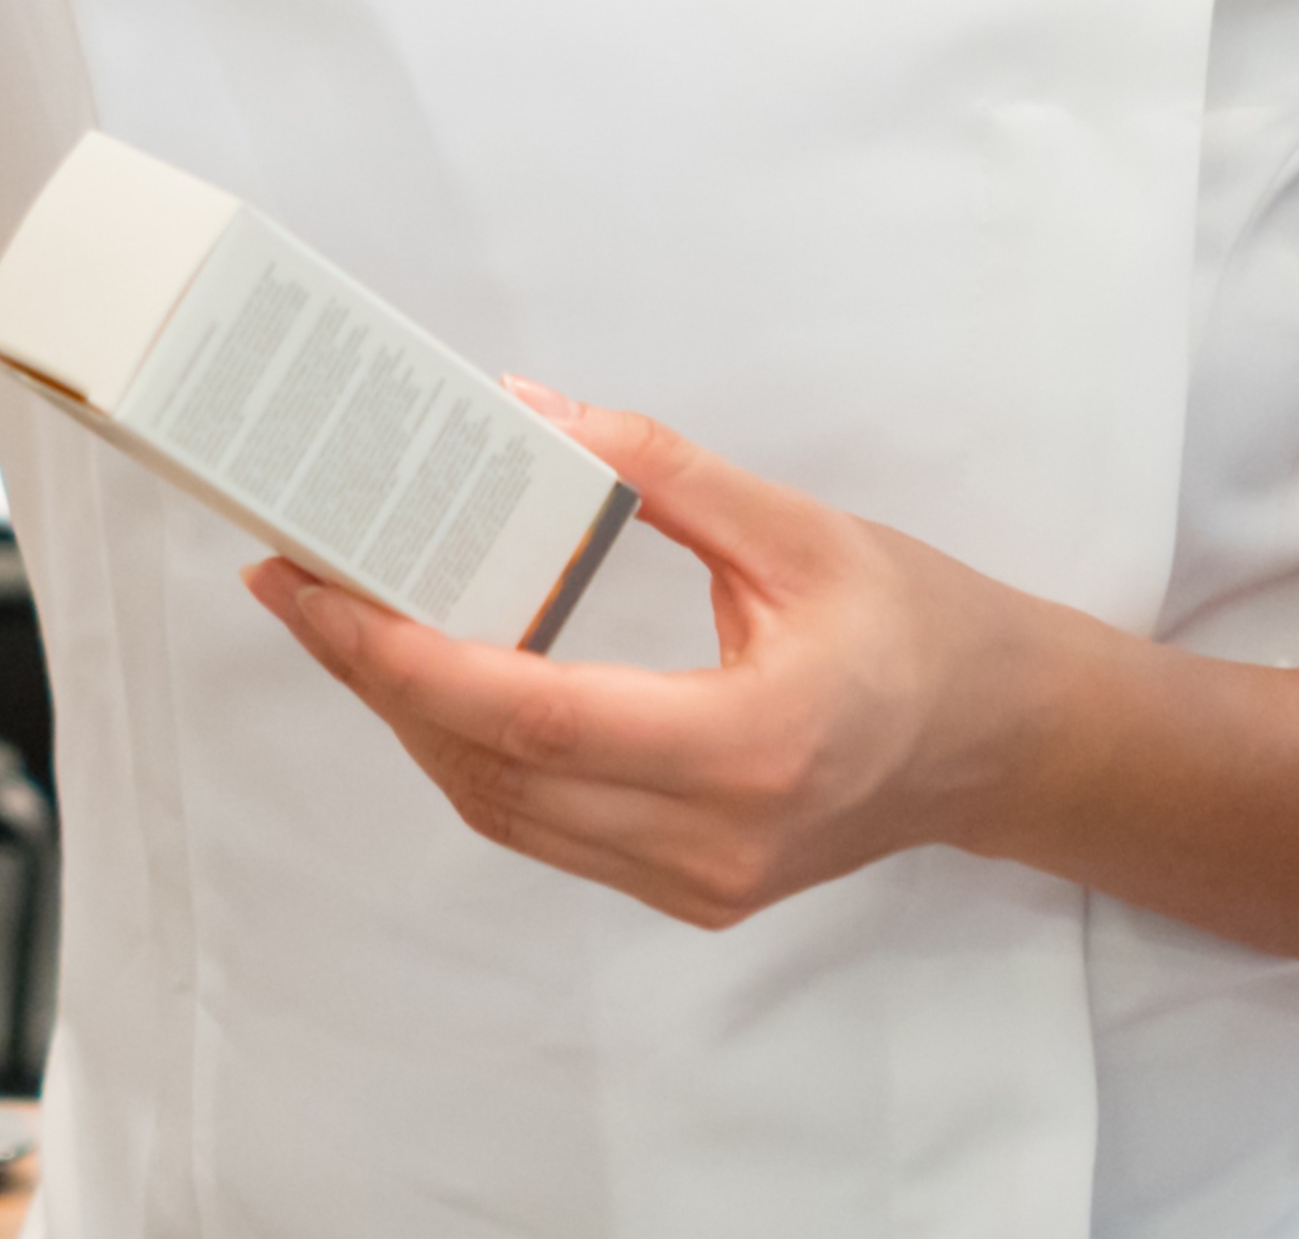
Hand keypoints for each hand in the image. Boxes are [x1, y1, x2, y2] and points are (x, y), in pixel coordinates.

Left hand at [243, 386, 1066, 928]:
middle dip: (377, 678)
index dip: (409, 660)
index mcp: (751, 746)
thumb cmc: (919, 626)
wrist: (1001, 743)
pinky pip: (542, 829)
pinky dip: (472, 754)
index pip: (535, 715)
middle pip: (493, 770)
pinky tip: (433, 681)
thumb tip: (525, 410)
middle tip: (296, 585)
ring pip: (502, 810)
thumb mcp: (800, 528)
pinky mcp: (685, 889)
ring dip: (413, 720)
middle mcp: (714, 838)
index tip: (321, 594)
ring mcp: (695, 881)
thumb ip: (659, 469)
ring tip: (346, 624)